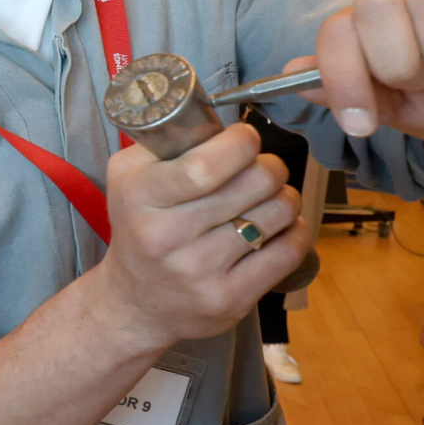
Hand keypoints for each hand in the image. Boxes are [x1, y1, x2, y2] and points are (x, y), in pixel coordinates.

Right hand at [89, 124, 310, 347]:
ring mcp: (199, 273)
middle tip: (264, 169)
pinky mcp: (230, 300)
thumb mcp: (129, 176)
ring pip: (276, 214)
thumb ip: (167, 142)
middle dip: (271, 167)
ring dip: (284, 198)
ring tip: (270, 199)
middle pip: (253, 184)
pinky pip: (288, 251)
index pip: (205, 166)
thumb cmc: (140, 227)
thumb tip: (222, 120)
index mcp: (139, 198)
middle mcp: (166, 238)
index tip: (245, 139)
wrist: (137, 304)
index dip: (240, 144)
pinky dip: (294, 231)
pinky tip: (279, 227)